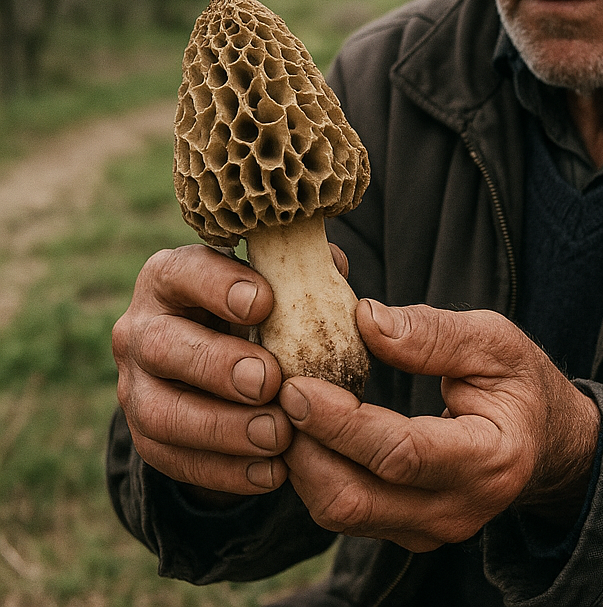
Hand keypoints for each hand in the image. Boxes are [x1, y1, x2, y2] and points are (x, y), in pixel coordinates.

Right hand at [111, 242, 352, 498]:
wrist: (224, 362)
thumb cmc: (258, 305)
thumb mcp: (276, 281)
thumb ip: (302, 271)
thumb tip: (334, 264)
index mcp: (171, 276)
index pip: (184, 272)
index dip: (219, 286)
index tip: (265, 302)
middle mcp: (141, 327)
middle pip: (162, 346)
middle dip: (217, 366)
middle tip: (269, 382)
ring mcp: (134, 386)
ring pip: (160, 413)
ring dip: (222, 429)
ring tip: (277, 435)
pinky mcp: (145, 436)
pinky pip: (173, 461)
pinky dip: (224, 471)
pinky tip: (271, 472)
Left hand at [280, 301, 599, 551]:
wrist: (544, 440)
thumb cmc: (520, 382)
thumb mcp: (494, 342)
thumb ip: (434, 333)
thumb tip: (366, 319)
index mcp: (491, 460)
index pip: (400, 454)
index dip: (342, 422)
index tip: (298, 384)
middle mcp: (459, 510)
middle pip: (357, 498)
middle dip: (306, 448)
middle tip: (275, 393)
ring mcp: (432, 530)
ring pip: (343, 513)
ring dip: (303, 462)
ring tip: (283, 408)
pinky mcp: (408, 532)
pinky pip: (348, 512)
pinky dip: (317, 473)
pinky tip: (305, 430)